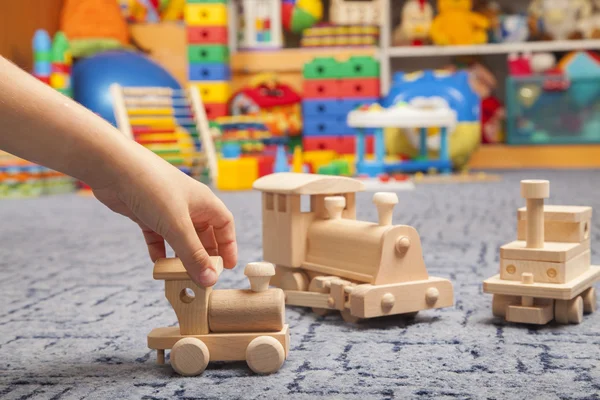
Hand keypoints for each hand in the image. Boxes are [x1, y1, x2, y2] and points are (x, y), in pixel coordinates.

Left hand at [91, 144, 236, 286]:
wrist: (113, 167)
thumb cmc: (152, 187)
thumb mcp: (177, 226)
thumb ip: (193, 255)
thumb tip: (210, 280)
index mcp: (203, 202)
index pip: (224, 224)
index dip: (228, 245)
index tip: (227, 266)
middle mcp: (187, 205)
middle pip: (203, 235)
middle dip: (204, 256)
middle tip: (203, 277)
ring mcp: (166, 210)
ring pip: (179, 239)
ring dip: (180, 257)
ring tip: (180, 276)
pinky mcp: (145, 214)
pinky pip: (157, 238)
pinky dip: (159, 251)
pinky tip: (158, 264)